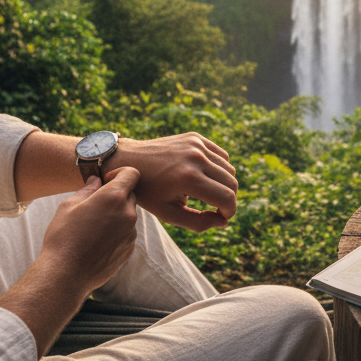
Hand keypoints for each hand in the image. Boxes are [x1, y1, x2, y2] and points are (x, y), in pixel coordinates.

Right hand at [40, 167, 140, 291]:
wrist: (66, 275)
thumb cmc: (63, 238)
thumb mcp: (68, 206)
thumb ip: (87, 190)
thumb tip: (97, 181)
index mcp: (113, 198)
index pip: (131, 173)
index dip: (119, 174)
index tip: (105, 182)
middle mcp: (128, 214)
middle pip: (130, 194)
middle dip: (115, 195)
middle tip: (94, 206)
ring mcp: (131, 233)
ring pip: (128, 215)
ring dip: (116, 215)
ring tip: (92, 227)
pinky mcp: (129, 249)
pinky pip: (126, 232)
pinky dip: (116, 232)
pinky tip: (96, 241)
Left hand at [107, 133, 237, 230]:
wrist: (129, 160)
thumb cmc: (148, 192)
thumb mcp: (168, 214)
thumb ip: (198, 223)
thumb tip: (223, 221)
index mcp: (188, 179)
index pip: (227, 198)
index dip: (229, 212)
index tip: (221, 217)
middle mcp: (196, 158)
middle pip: (232, 183)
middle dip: (228, 199)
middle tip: (216, 208)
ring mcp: (196, 145)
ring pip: (229, 169)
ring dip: (224, 184)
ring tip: (207, 192)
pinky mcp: (196, 137)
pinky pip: (221, 155)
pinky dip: (219, 168)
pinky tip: (204, 176)